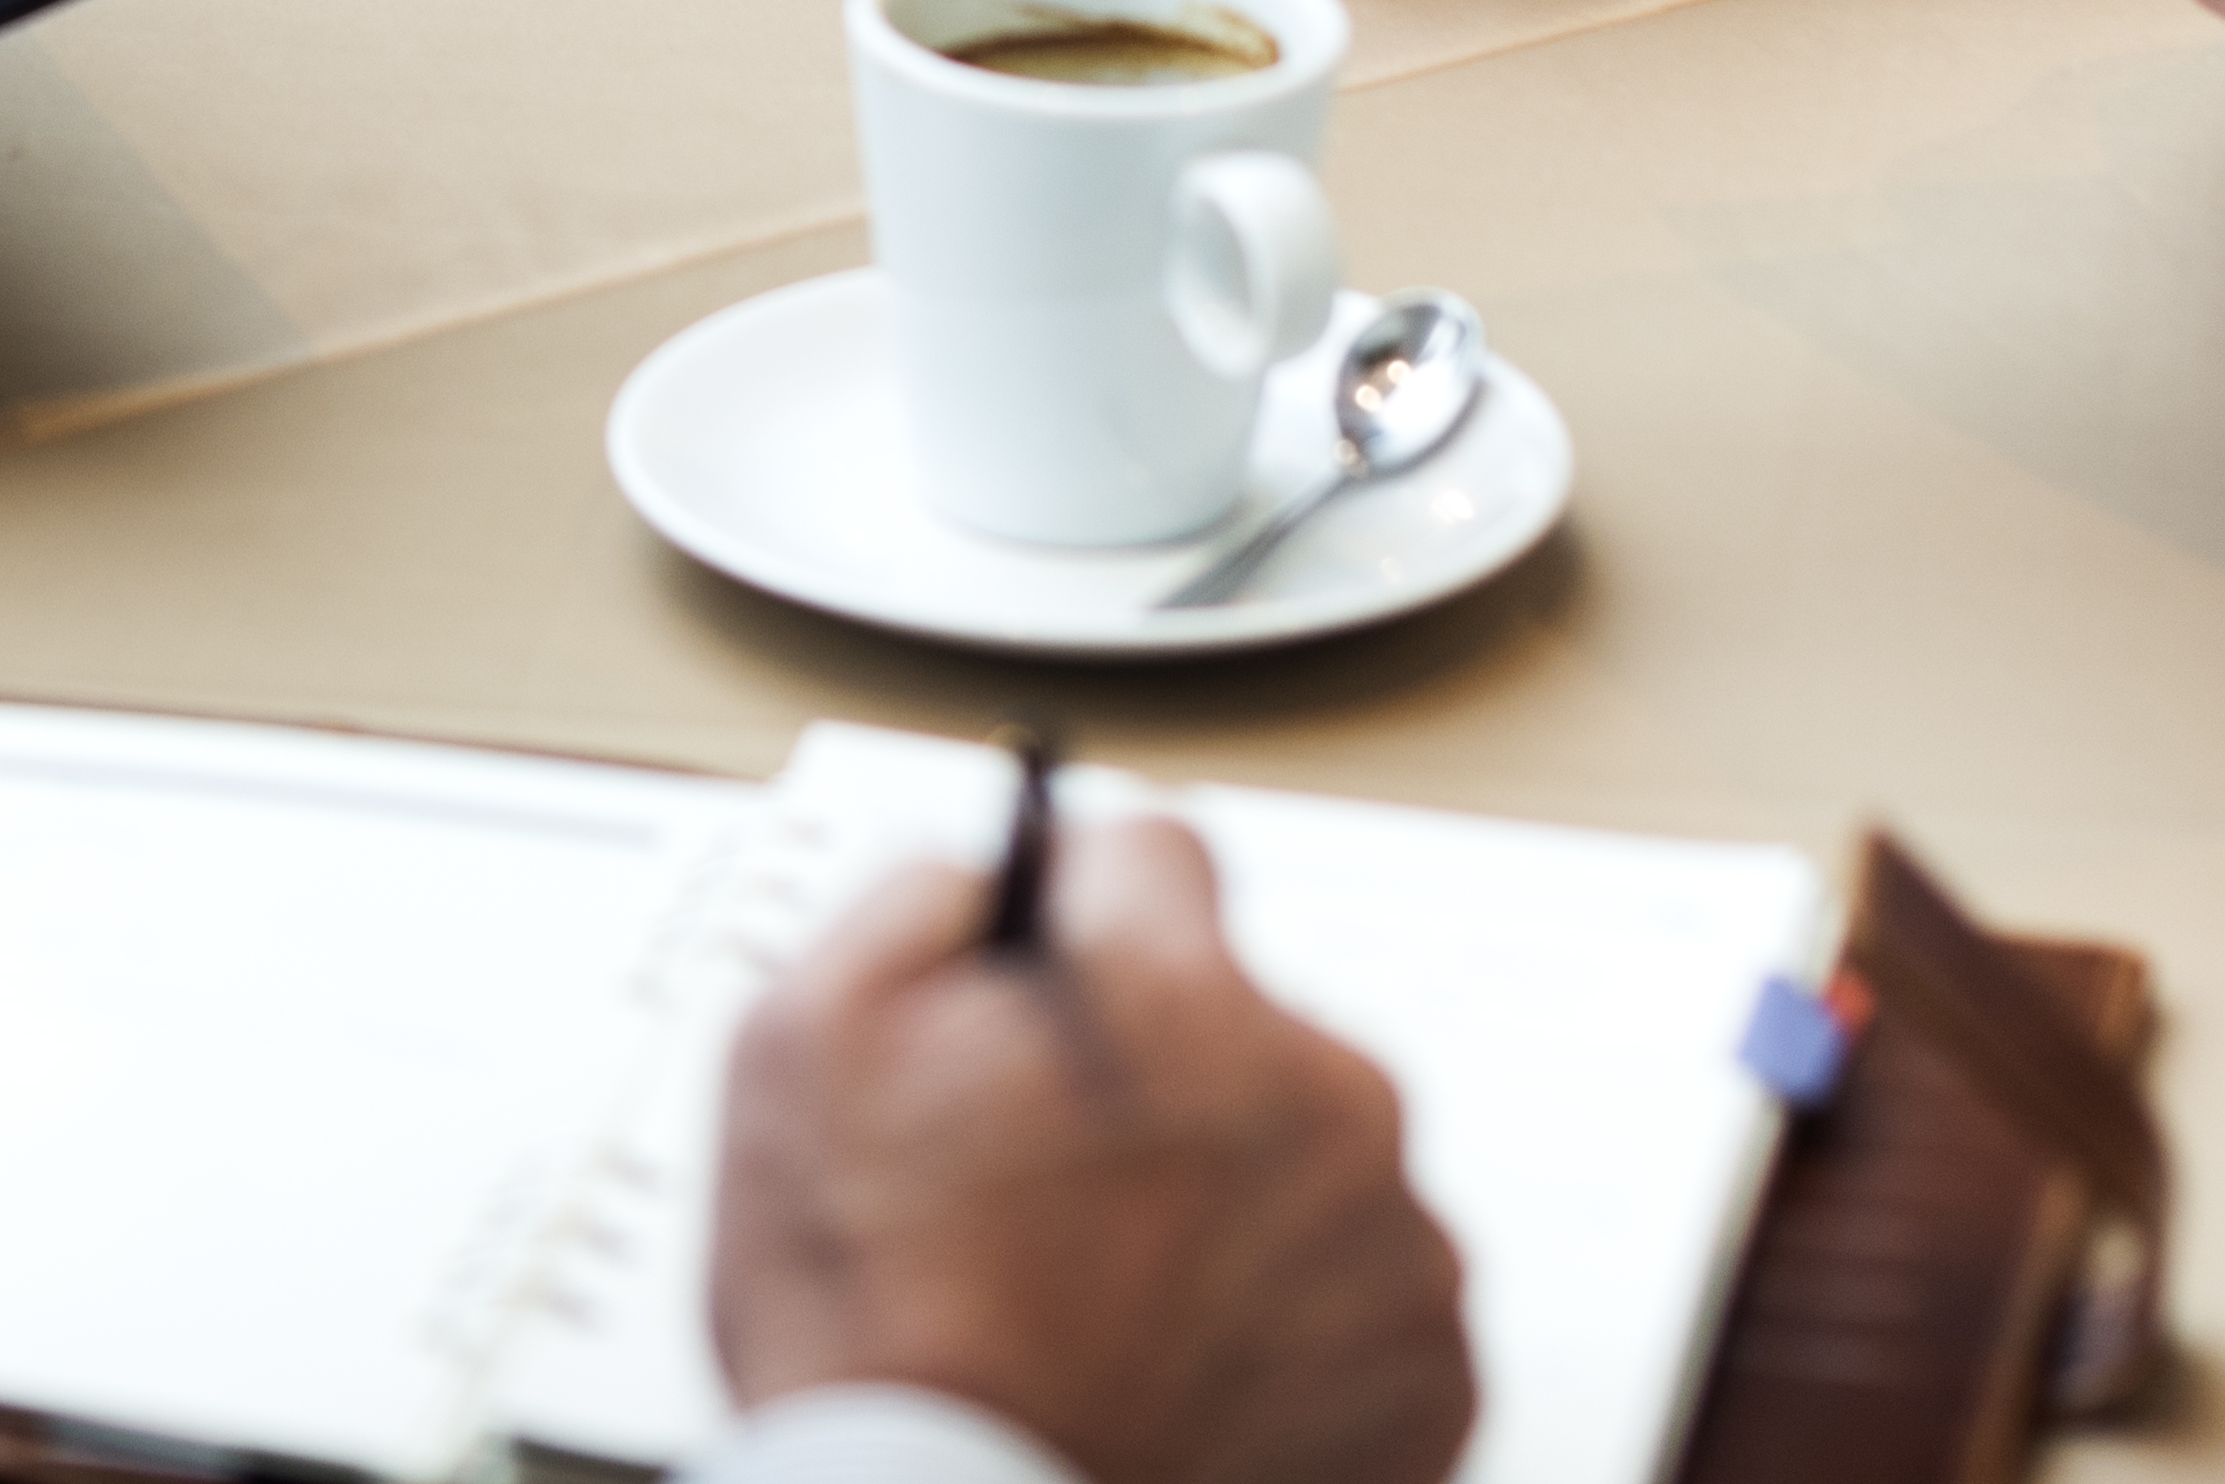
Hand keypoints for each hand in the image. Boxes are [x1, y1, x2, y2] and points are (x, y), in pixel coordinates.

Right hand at [707, 812, 1470, 1483]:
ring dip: (1229, 1196)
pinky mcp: (1430, 1374)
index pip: (1153, 851)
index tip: (1043, 960)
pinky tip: (1180, 1363)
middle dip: (1152, 1072)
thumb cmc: (876, 1328)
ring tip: (1108, 1295)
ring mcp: (1394, 1249)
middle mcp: (1325, 1103)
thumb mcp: (795, 1051)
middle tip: (1047, 1182)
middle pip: (1236, 1018)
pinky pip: (1360, 1292)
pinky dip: (1287, 1318)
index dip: (1071, 902)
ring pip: (1304, 1157)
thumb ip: (906, 902)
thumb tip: (986, 870)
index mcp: (1179, 1002)